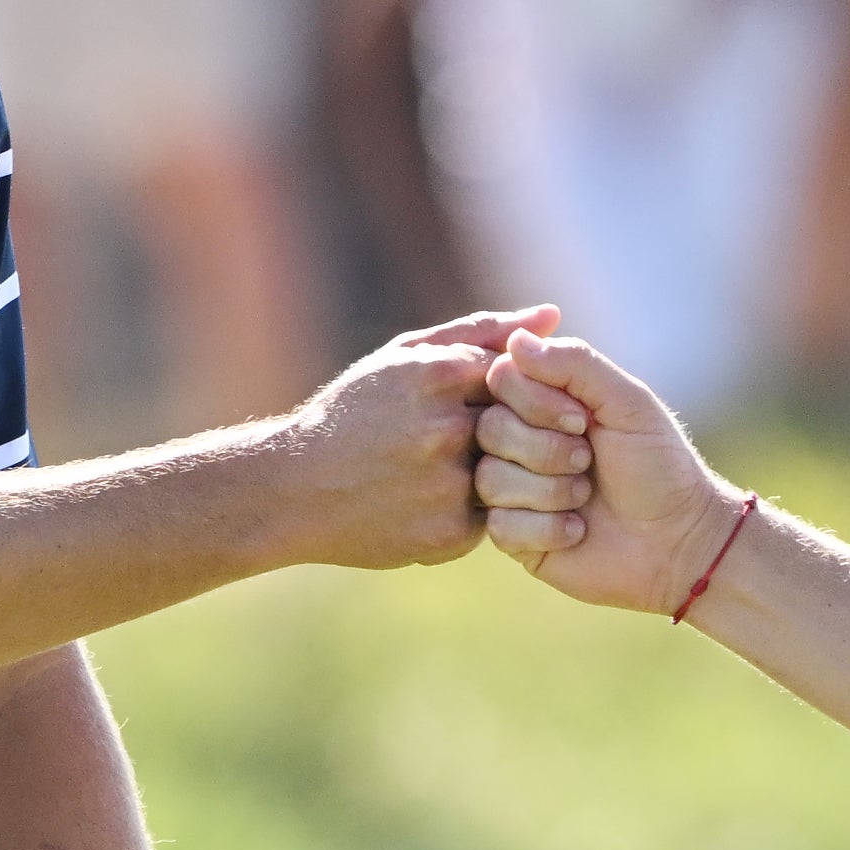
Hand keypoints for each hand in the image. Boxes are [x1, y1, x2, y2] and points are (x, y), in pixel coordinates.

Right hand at [267, 305, 559, 570]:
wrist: (295, 491)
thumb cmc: (355, 414)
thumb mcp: (407, 358)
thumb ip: (482, 332)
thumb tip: (553, 315)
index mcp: (438, 375)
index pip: (525, 374)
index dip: (532, 390)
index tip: (527, 401)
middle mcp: (446, 428)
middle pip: (531, 426)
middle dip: (538, 434)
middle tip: (542, 438)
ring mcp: (448, 484)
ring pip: (521, 475)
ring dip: (523, 475)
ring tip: (505, 472)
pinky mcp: (449, 533)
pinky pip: (497, 519)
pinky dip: (489, 511)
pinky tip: (465, 506)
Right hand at [475, 332, 741, 614]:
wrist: (678, 540)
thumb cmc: (659, 465)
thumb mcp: (628, 402)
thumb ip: (577, 364)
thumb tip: (517, 340)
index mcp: (545, 401)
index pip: (501, 379)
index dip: (534, 401)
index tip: (583, 421)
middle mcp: (522, 441)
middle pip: (489, 429)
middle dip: (546, 450)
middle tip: (588, 462)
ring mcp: (514, 489)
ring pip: (491, 479)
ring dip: (550, 491)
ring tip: (586, 497)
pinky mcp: (515, 536)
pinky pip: (500, 526)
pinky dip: (547, 528)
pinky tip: (578, 531)